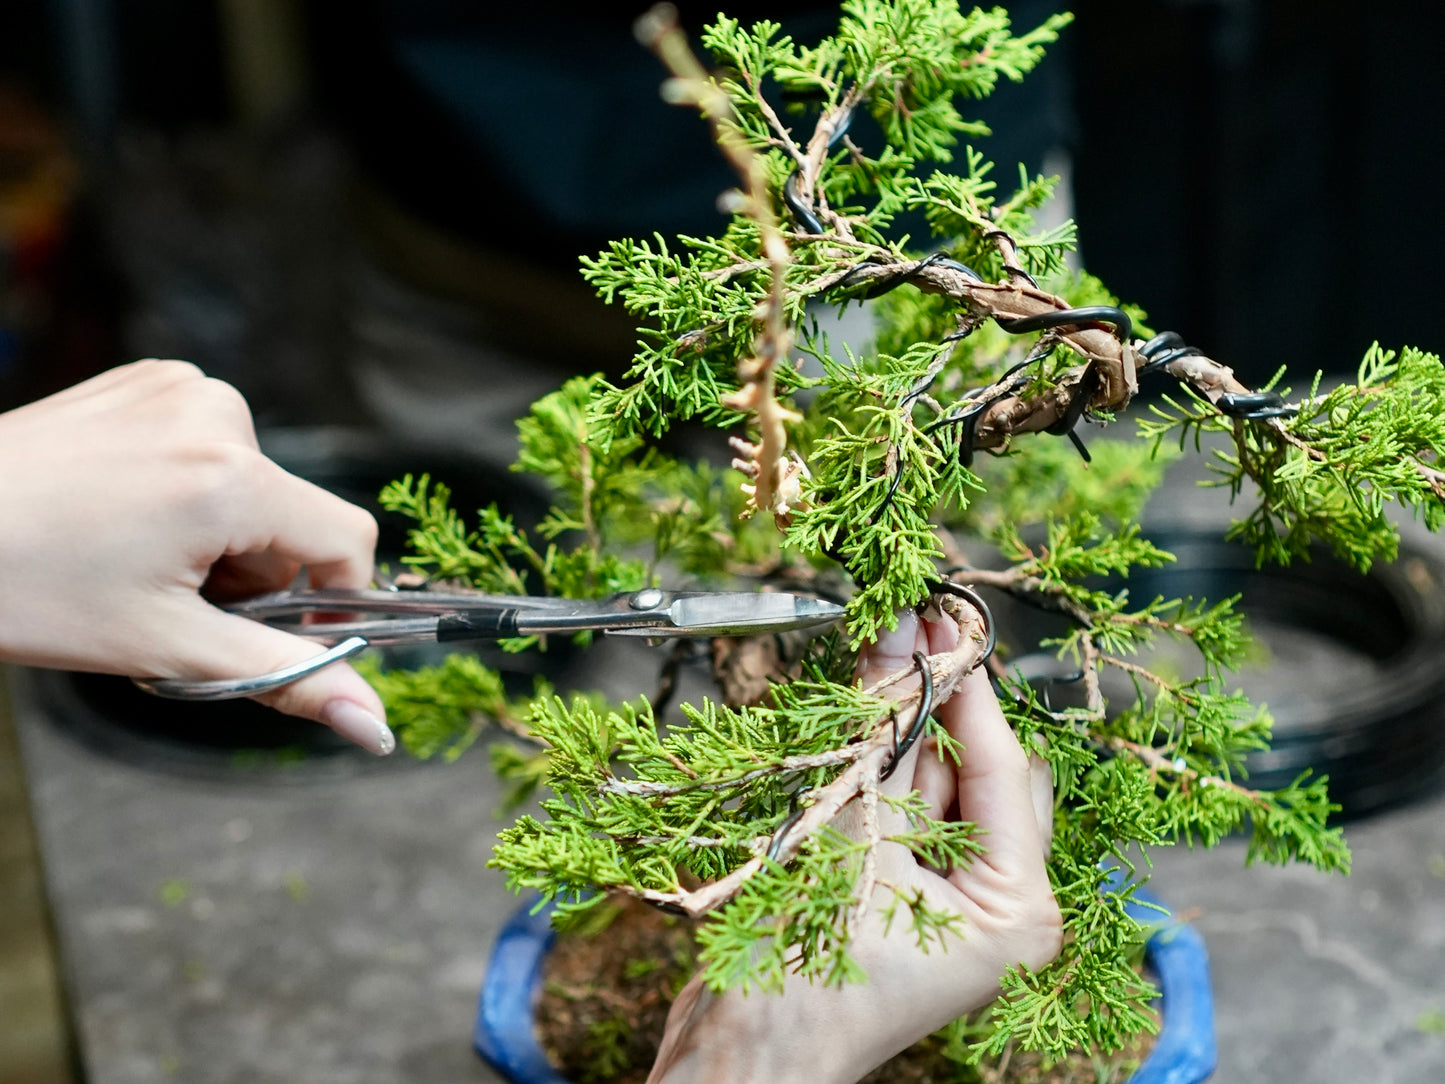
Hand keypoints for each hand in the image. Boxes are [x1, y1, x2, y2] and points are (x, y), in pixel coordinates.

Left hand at [0, 360, 392, 753]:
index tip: (269, 633)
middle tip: (170, 602)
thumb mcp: (166, 647)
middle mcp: (216, 412)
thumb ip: (284, 678)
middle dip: (254, 574)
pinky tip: (124, 515)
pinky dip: (188, 492)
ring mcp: (179, 386)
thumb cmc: (22, 588)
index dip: (327, 600)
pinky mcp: (148, 379)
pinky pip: (212, 448)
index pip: (346, 540)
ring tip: (136, 557)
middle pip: (293, 516)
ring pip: (253, 485)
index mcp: (230, 476)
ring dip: (221, 536)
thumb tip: (374, 725)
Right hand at [648, 608, 1060, 1082]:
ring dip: (894, 732)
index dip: (966, 687)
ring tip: (863, 673)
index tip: (939, 616)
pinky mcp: (900, 892)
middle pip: (976, 771)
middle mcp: (996, 904)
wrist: (737, 1058)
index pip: (1002, 767)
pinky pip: (899, 808)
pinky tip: (843, 726)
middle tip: (896, 635)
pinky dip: (872, 767)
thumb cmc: (802, 977)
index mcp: (1017, 908)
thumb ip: (882, 734)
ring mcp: (949, 900)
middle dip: (930, 707)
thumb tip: (902, 635)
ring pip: (934, 782)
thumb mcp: (849, 838)